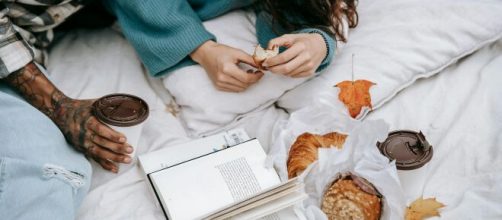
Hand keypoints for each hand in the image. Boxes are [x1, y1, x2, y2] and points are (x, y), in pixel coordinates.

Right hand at [4, 62, 130, 172]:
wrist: (61, 115)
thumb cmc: (80, 108)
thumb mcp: (92, 104)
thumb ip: (107, 106)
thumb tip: (127, 105)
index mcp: (87, 121)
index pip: (100, 129)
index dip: (111, 135)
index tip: (123, 139)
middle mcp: (84, 133)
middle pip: (101, 143)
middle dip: (116, 148)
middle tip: (130, 150)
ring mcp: (83, 143)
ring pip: (99, 152)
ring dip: (114, 158)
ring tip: (127, 159)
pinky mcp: (83, 149)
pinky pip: (94, 158)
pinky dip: (105, 164)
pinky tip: (115, 168)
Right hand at [191, 40, 263, 91]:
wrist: (206, 54)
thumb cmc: (221, 51)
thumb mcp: (237, 52)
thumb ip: (250, 59)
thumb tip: (261, 65)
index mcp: (227, 69)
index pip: (247, 79)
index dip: (257, 77)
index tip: (261, 72)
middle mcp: (222, 78)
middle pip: (244, 85)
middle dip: (253, 80)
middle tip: (256, 72)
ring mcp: (219, 84)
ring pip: (240, 89)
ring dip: (247, 83)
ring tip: (248, 74)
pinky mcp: (218, 86)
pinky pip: (234, 90)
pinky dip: (240, 85)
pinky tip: (240, 77)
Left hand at [262, 33, 326, 77]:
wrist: (321, 46)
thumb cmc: (302, 41)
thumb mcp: (290, 37)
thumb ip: (276, 41)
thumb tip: (267, 50)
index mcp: (301, 46)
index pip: (284, 57)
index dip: (272, 61)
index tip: (265, 62)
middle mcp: (306, 57)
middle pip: (286, 68)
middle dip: (274, 69)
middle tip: (268, 68)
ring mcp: (309, 66)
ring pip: (289, 73)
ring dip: (280, 72)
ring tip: (276, 67)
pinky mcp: (310, 72)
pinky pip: (294, 76)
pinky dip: (287, 73)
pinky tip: (286, 67)